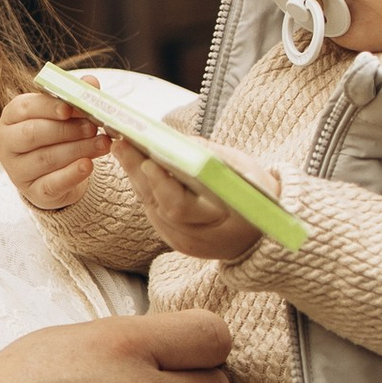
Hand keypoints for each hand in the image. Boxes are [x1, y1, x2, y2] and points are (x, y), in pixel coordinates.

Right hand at [0, 90, 111, 213]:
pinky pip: (51, 184)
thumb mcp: (62, 114)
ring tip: (102, 144)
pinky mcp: (33, 192)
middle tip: (92, 127)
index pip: (26, 108)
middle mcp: (8, 143)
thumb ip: (75, 98)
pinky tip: (88, 166)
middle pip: (33, 134)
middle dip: (66, 130)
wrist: (54, 174)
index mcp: (12, 117)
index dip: (48, 107)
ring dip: (77, 150)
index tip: (70, 108)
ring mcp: (17, 170)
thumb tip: (90, 82)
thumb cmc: (56, 135)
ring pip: (45, 158)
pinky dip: (71, 175)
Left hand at [121, 146, 261, 266]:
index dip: (162, 184)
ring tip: (123, 148)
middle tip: (122, 145)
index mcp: (221, 221)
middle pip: (159, 205)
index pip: (181, 207)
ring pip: (152, 207)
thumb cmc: (255, 194)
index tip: (149, 160)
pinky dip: (144, 188)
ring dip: (135, 177)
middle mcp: (198, 237)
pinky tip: (134, 166)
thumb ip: (214, 158)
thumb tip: (179, 141)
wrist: (259, 232)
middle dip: (138, 172)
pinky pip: (153, 211)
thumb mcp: (246, 172)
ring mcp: (183, 241)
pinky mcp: (174, 239)